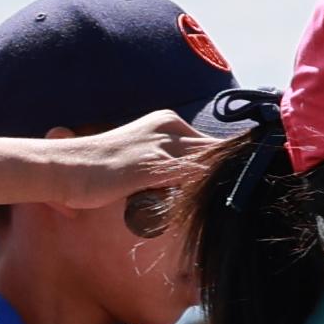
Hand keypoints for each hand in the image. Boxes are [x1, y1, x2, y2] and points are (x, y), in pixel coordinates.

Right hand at [29, 109, 241, 206]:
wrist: (64, 168)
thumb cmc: (95, 172)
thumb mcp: (136, 162)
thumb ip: (162, 168)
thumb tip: (183, 187)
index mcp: (165, 123)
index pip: (212, 144)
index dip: (232, 165)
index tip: (252, 177)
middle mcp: (168, 128)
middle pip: (218, 151)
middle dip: (238, 172)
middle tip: (259, 188)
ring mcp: (162, 146)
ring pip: (211, 161)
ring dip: (230, 180)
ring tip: (250, 199)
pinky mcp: (153, 165)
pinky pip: (194, 175)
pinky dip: (211, 188)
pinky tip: (226, 200)